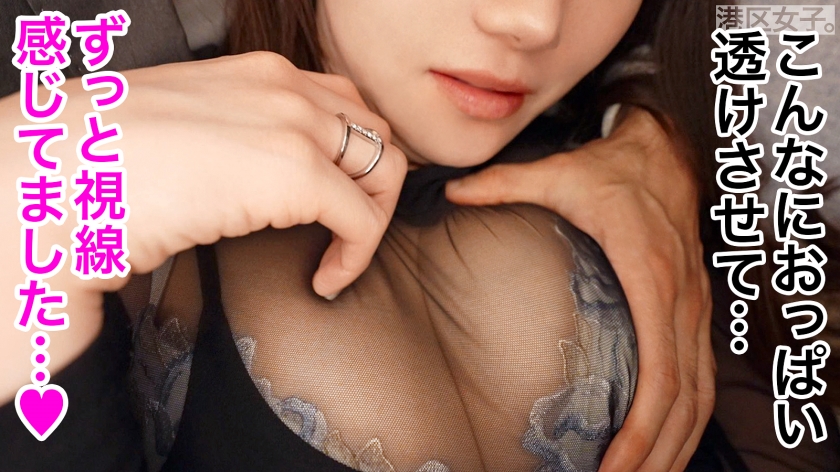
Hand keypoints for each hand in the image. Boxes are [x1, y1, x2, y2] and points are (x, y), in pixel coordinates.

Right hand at [0, 52, 406, 398]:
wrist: (56, 174)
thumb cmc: (103, 162)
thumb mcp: (186, 133)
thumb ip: (231, 140)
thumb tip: (243, 180)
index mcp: (257, 74)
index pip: (341, 105)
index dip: (350, 157)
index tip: (334, 200)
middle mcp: (284, 88)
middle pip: (374, 132)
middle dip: (373, 184)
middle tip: (346, 227)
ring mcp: (293, 125)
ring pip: (386, 168)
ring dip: (373, 216)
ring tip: (337, 255)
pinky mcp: (296, 174)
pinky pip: (365, 219)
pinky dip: (357, 254)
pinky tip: (324, 280)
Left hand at [444, 107, 713, 470]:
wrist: (664, 151)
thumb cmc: (612, 169)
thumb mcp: (558, 172)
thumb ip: (504, 183)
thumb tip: (451, 191)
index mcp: (650, 272)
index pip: (660, 368)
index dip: (643, 425)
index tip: (614, 466)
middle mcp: (681, 299)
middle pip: (684, 398)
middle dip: (657, 454)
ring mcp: (694, 308)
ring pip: (701, 396)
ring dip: (676, 446)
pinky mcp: (693, 312)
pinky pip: (702, 378)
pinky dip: (687, 421)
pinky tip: (664, 448)